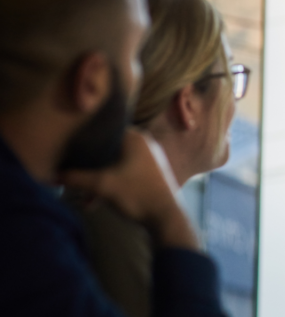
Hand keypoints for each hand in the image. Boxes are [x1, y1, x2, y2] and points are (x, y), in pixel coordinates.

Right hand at [60, 130, 197, 249]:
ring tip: (81, 196)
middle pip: (107, 149)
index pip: (103, 129)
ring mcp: (148, 160)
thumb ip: (75, 177)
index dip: (84, 139)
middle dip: (87, 164)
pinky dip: (109, 184)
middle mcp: (144, 144)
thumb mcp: (101, 185)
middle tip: (70, 173)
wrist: (167, 219)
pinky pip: (122, 174)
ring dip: (96, 179)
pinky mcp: (149, 175)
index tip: (68, 149)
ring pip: (113, 164)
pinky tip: (93, 203)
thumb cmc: (136, 195)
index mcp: (135, 138)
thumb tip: (52, 175)